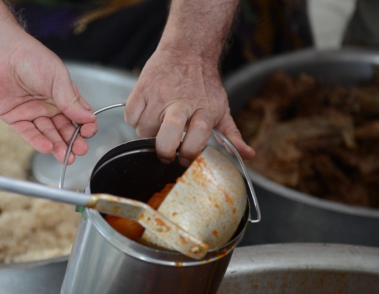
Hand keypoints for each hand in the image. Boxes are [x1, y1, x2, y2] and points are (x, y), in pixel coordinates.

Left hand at [0, 36, 96, 163]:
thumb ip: (71, 101)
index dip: (85, 125)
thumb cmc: (31, 58)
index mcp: (63, 95)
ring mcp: (32, 112)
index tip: (88, 132)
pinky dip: (38, 142)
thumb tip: (89, 118)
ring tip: (66, 157)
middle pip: (64, 129)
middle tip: (79, 151)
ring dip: (58, 146)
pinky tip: (48, 148)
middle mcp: (49, 105)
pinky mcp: (15, 118)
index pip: (79, 115)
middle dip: (73, 141)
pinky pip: (28, 133)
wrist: (2, 53)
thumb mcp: (58, 78)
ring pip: (48, 134)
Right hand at [125, 48, 254, 166]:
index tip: (185, 159)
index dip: (189, 154)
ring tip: (158, 127)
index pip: (196, 139)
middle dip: (164, 152)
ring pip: (144, 130)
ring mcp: (158, 96)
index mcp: (204, 110)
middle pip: (168, 136)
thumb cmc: (205, 83)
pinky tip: (147, 115)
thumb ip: (232, 134)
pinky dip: (135, 120)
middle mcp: (181, 103)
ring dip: (148, 135)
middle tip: (166, 155)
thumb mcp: (222, 108)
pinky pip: (130, 117)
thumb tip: (248, 155)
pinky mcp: (141, 89)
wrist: (189, 49)